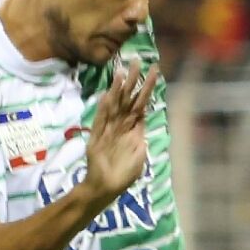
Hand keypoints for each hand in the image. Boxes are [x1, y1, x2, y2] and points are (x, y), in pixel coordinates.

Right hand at [82, 60, 160, 207]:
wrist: (105, 189)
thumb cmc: (123, 175)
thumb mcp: (139, 158)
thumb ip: (141, 141)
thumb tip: (142, 125)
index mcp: (133, 130)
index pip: (141, 104)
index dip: (147, 88)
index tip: (153, 70)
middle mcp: (120, 126)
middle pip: (128, 99)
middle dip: (133, 81)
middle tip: (137, 61)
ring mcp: (108, 130)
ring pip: (114, 105)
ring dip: (118, 89)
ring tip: (122, 72)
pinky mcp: (96, 138)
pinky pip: (101, 121)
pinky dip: (104, 108)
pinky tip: (107, 95)